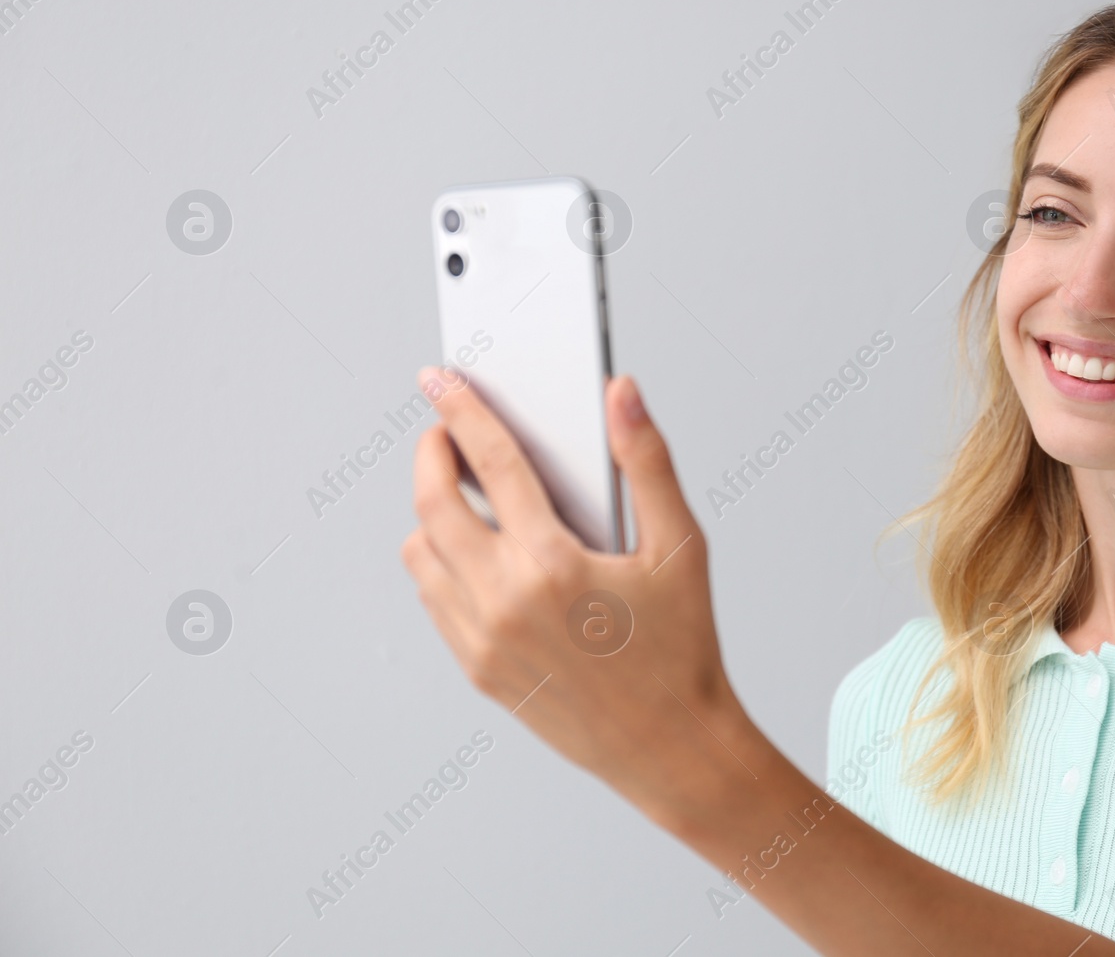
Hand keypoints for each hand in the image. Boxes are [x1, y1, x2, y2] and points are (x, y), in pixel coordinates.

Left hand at [400, 367, 746, 823]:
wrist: (671, 747)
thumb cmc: (682, 649)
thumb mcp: (681, 548)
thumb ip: (647, 461)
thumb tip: (621, 394)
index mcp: (554, 564)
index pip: (491, 463)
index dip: (462, 411)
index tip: (442, 379)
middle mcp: (505, 601)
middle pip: (431, 503)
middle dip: (430, 454)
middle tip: (446, 432)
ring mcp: (482, 641)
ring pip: (420, 553)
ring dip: (432, 513)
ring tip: (468, 496)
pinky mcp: (477, 670)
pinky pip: (433, 599)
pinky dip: (441, 563)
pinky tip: (480, 552)